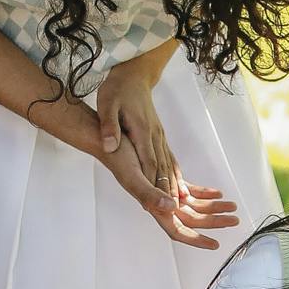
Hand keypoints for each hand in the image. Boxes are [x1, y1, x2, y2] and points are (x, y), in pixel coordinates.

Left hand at [96, 58, 177, 195]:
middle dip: (167, 191)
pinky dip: (176, 174)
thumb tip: (109, 145)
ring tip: (181, 206)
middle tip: (172, 213)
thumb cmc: (117, 90)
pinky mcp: (159, 135)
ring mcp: (159, 136)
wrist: (134, 74)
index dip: (152, 183)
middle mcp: (154, 136)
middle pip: (162, 168)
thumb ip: (109, 126)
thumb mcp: (107, 104)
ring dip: (175, 185)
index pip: (148, 162)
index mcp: (142, 130)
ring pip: (169, 164)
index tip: (156, 201)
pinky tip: (181, 187)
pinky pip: (170, 158)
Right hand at [105, 132, 239, 249]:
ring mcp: (163, 192)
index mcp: (153, 206)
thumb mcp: (134, 176)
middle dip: (214, 221)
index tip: (214, 244)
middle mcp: (160, 203)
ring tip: (232, 206)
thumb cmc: (119, 159)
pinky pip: (188, 191)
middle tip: (235, 219)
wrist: (110, 142)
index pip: (178, 231)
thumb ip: (151, 195)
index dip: (196, 239)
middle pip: (192, 219)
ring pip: (193, 206)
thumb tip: (172, 208)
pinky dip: (203, 192)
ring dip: (213, 207)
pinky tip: (217, 192)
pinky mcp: (166, 179)